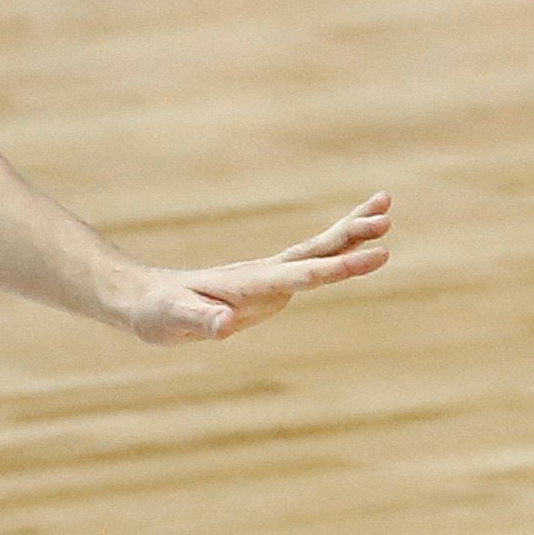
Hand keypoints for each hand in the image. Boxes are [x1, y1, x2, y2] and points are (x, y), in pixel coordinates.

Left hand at [117, 193, 392, 343]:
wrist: (146, 299)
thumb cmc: (158, 313)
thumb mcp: (175, 321)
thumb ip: (201, 321)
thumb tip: (226, 325)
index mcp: (251, 284)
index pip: (304, 274)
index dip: (340, 267)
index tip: (376, 255)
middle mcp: (266, 273)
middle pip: (318, 249)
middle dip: (353, 234)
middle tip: (387, 213)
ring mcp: (269, 275)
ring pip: (319, 249)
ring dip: (351, 230)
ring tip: (386, 208)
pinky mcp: (268, 282)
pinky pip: (310, 263)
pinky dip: (336, 250)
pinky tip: (354, 246)